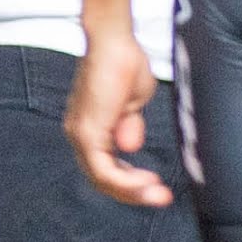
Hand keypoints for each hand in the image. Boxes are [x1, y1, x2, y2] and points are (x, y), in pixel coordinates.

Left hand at [66, 30, 170, 207]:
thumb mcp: (132, 104)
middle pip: (102, 178)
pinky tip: (146, 184)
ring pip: (101, 178)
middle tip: (161, 198)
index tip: (156, 187)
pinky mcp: (87, 130)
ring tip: (158, 195)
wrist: (115, 43)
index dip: (131, 183)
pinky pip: (102, 168)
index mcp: (91, 130)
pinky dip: (125, 181)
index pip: (106, 168)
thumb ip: (128, 126)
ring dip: (132, 192)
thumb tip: (130, 146)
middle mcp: (80, 134)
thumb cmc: (124, 64)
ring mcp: (80, 133)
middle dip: (134, 193)